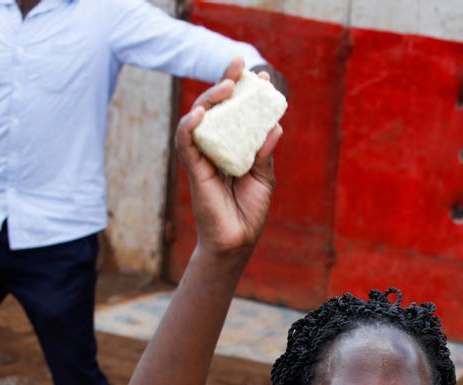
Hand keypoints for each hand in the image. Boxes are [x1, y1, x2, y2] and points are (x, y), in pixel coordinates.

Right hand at [176, 57, 281, 258]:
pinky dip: (191, 125)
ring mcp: (203, 156)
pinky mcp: (194, 169)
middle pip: (216, 108)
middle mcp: (216, 147)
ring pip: (199, 118)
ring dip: (210, 98)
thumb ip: (265, 152)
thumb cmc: (249, 210)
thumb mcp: (263, 177)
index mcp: (234, 146)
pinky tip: (202, 112)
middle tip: (239, 65)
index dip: (245, 91)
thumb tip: (276, 126)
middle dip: (226, 83)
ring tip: (226, 86)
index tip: (261, 75)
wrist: (238, 241)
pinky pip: (186, 143)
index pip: (236, 112)